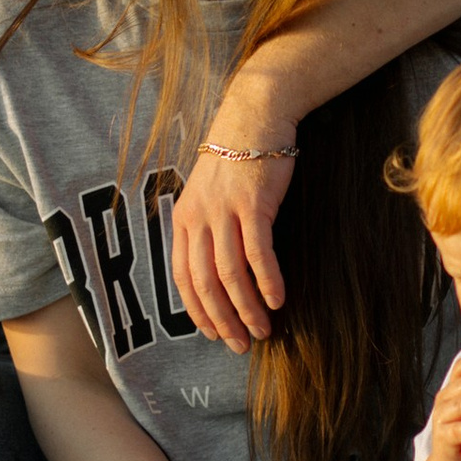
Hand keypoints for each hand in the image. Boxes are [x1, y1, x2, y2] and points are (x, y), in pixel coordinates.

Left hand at [169, 144, 293, 351]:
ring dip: (247, 308)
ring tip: (263, 330)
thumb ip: (207, 229)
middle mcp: (198, 218)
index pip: (182, 277)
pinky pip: (257, 253)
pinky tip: (277, 300)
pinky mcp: (252, 204)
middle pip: (204, 282)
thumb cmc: (237, 158)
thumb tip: (219, 273)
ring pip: (230, 273)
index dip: (197, 311)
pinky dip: (267, 281)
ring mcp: (224, 211)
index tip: (215, 334)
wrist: (254, 116)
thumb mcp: (209, 194)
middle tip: (241, 344)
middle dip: (223, 320)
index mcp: (183, 219)